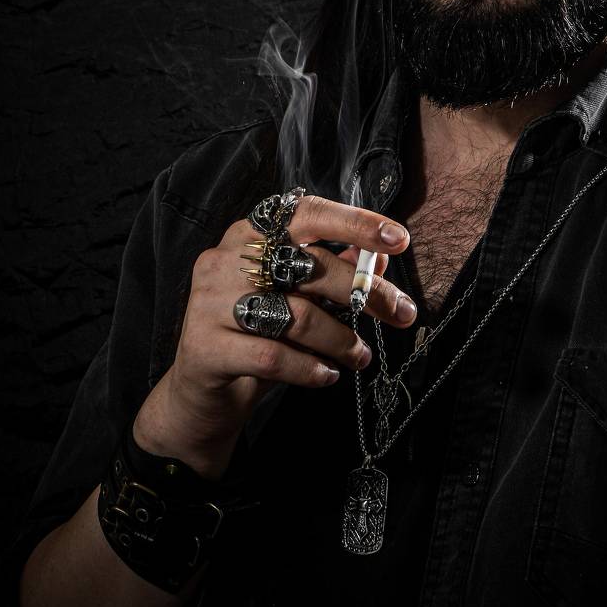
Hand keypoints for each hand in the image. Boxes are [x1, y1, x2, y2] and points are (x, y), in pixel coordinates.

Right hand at [132, 194, 415, 474]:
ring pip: (297, 315)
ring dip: (342, 339)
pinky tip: (327, 374)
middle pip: (310, 267)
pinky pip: (274, 356)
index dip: (354, 222)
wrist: (202, 392)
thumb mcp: (296, 300)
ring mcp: (210, 303)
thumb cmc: (256, 336)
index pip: (305, 214)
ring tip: (360, 356)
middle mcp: (225, 260)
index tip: (398, 239)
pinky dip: (311, 368)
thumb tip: (379, 261)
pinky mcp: (205, 347)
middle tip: (403, 314)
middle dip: (367, 293)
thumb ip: (332, 274)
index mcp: (247, 235)